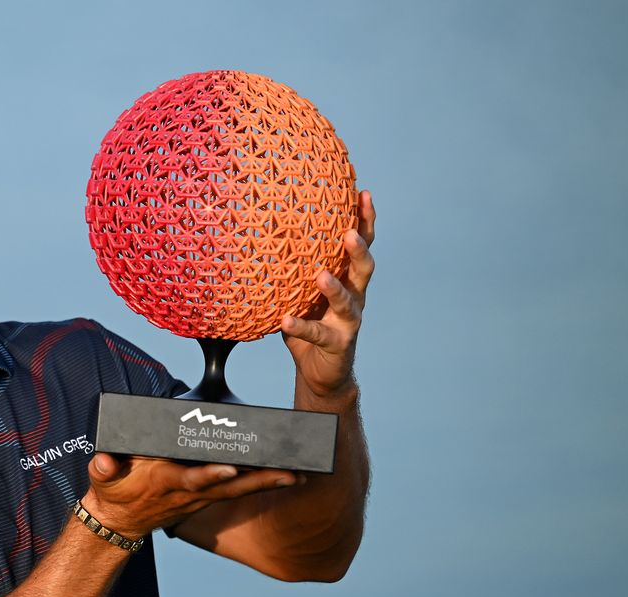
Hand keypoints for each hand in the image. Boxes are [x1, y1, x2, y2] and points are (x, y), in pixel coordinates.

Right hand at [82, 453, 298, 538]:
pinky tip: (286, 476)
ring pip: (238, 489)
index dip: (210, 476)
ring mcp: (200, 497)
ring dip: (267, 482)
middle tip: (290, 473)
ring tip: (298, 474)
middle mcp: (188, 492)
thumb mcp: (102, 479)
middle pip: (228, 486)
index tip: (231, 468)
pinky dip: (261, 483)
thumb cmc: (113, 492)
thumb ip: (102, 468)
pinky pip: (237, 489)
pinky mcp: (206, 496)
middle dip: (257, 481)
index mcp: (164, 483)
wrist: (119, 521)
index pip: (190, 479)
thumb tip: (103, 461)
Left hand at [280, 190, 376, 398]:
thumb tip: (263, 232)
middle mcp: (355, 297)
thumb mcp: (302, 291)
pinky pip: (317, 334)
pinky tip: (287, 320)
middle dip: (359, 249)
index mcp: (349, 279)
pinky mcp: (337, 344)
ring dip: (334, 288)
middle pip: (364, 269)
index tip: (363, 194)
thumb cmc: (311, 323)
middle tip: (349, 232)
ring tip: (321, 276)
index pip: (362, 245)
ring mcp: (348, 322)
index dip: (365, 221)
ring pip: (348, 302)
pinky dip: (301, 326)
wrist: (321, 370)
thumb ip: (294, 267)